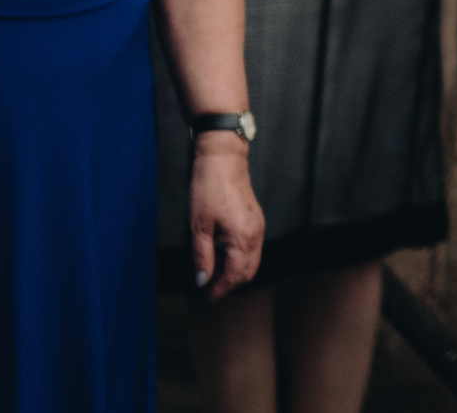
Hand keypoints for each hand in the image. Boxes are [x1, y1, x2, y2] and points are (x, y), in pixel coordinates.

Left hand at [188, 135, 265, 299]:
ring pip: (252, 260)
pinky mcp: (255, 219)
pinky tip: (222, 256)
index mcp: (243, 238)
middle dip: (230, 284)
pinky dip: (239, 259)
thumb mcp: (198, 226)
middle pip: (248, 271)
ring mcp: (258, 226)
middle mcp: (256, 234)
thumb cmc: (208, 189)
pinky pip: (252, 248)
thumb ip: (202, 256)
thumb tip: (202, 280)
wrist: (223, 159)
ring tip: (213, 274)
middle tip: (209, 289)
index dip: (220, 289)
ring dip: (235, 272)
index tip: (206, 297)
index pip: (235, 275)